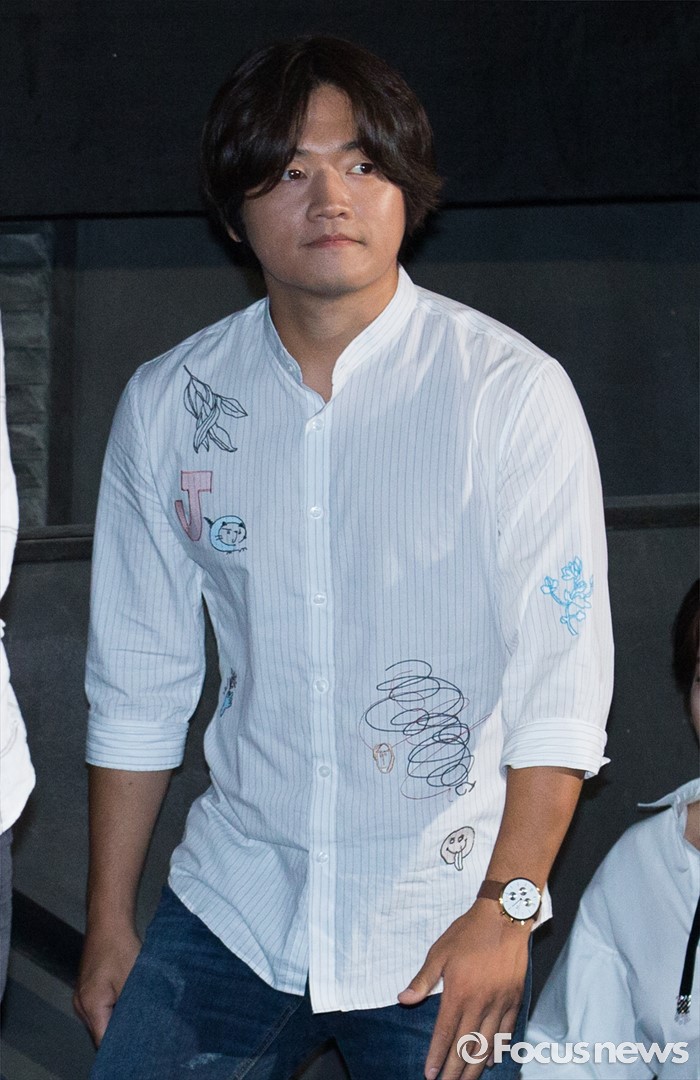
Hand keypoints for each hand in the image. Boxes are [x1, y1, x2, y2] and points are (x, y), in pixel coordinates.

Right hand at [73, 925, 141, 1045]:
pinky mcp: (88, 987)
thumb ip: (133, 1008)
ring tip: (138, 1015)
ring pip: (101, 1019)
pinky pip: (100, 1007)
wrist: (108, 919)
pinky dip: (114, 1008)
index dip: (121, 1045)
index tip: (139, 1043)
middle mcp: (81, 1005)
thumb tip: (141, 1027)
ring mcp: (82, 996)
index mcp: (90, 1007)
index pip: (103, 1042)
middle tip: (143, 1030)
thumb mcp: (132, 980)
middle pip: (100, 1032)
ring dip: (118, 1018)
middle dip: (121, 1033)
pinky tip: (129, 1001)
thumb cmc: (119, 947)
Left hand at [398, 900, 529, 1079]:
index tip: (429, 1074)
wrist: (503, 917)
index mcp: (458, 993)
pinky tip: (491, 1060)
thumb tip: (403, 999)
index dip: (436, 1056)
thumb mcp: (439, 952)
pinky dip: (499, 1049)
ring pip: (487, 1044)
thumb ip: (423, 979)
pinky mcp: (514, 999)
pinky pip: (507, 1031)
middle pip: (466, 1046)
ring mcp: (499, 1002)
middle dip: (454, 1070)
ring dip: (475, 1066)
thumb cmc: (468, 933)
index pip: (445, 1033)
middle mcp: (480, 1003)